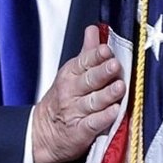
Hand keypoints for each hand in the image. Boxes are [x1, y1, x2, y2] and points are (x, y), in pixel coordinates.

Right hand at [32, 25, 125, 162]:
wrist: (43, 132)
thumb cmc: (63, 99)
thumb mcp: (71, 73)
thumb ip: (86, 52)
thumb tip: (93, 29)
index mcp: (70, 74)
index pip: (84, 62)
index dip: (96, 56)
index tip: (106, 50)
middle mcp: (71, 92)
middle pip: (89, 80)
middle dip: (102, 72)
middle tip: (115, 65)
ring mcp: (75, 111)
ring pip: (93, 101)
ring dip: (107, 94)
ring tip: (120, 87)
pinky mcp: (80, 131)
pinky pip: (93, 123)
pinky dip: (103, 118)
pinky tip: (114, 112)